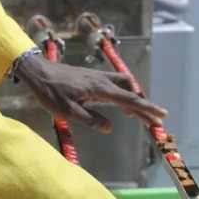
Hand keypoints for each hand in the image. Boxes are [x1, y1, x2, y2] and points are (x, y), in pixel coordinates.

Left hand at [12, 53, 166, 132]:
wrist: (38, 71)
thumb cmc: (50, 92)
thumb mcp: (67, 111)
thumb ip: (90, 119)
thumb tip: (110, 127)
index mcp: (99, 89)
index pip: (128, 100)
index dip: (145, 109)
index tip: (161, 116)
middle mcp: (102, 80)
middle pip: (130, 91)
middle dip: (144, 105)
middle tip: (155, 120)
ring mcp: (97, 76)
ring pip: (124, 84)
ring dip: (133, 97)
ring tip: (137, 113)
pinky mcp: (92, 76)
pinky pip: (115, 83)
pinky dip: (123, 93)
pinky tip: (118, 103)